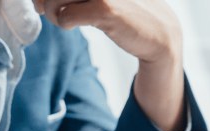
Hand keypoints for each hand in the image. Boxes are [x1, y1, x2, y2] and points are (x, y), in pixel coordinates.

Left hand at [37, 0, 186, 130]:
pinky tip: (70, 26)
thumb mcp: (115, 5)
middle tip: (44, 9)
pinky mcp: (108, 9)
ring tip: (60, 19)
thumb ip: (91, 0)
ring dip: (51, 9)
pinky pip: (68, 15)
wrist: (165, 47)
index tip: (45, 3)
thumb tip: (50, 1)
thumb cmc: (137, 26)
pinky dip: (63, 22)